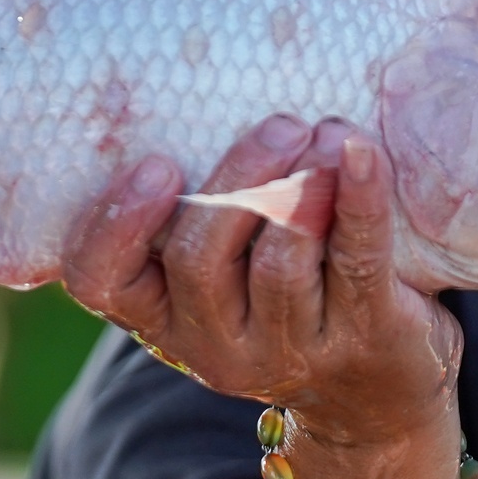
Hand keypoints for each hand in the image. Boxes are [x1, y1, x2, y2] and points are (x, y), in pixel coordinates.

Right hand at [62, 116, 463, 453]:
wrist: (376, 392)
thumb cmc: (283, 299)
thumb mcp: (221, 270)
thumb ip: (195, 207)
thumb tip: (188, 86)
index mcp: (162, 318)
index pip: (101, 282)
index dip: (116, 224)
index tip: (157, 164)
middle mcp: (216, 345)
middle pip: (201, 262)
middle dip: (236, 181)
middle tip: (278, 124)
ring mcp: (290, 350)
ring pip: (279, 265)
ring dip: (302, 184)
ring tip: (324, 131)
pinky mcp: (363, 337)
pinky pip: (357, 260)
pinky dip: (360, 197)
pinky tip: (361, 151)